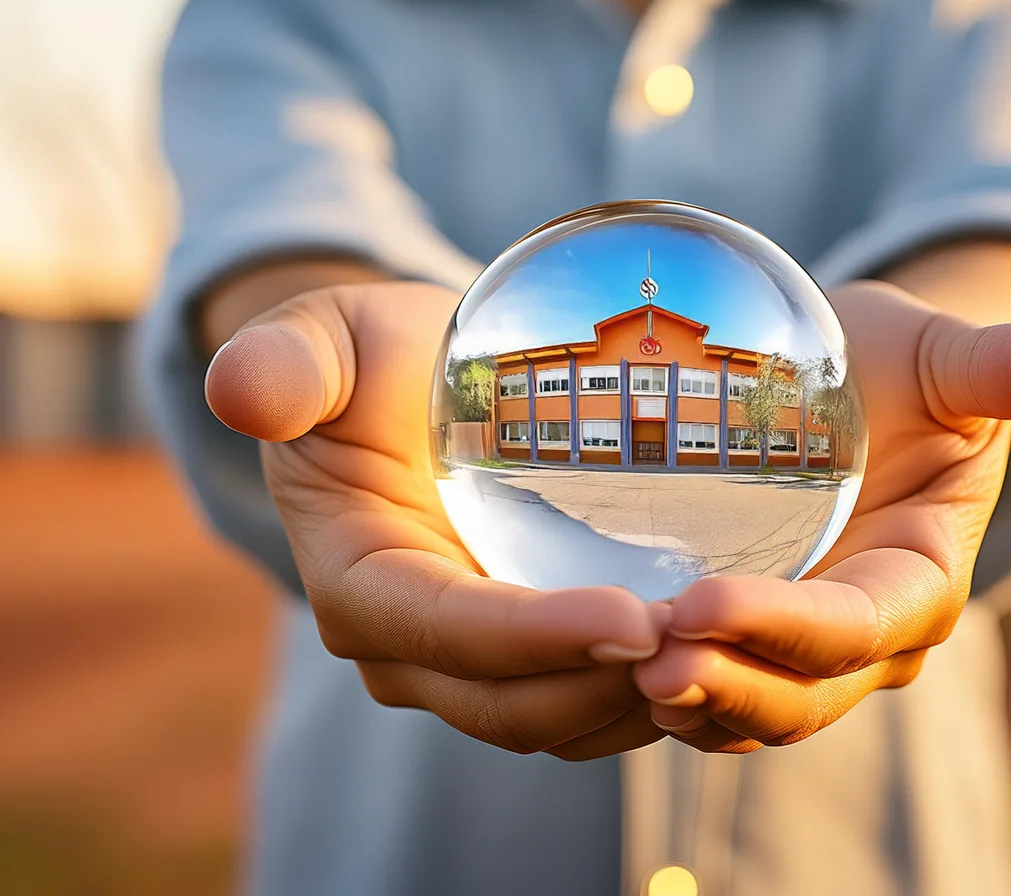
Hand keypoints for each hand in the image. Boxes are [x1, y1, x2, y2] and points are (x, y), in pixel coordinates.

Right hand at [205, 281, 668, 758]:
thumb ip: (285, 363)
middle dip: (601, 685)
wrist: (418, 391)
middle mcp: (407, 646)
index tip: (633, 619)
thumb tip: (240, 391)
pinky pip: (584, 702)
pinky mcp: (523, 659)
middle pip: (507, 702)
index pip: (442, 632)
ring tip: (723, 650)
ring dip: (636, 701)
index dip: (532, 639)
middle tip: (705, 641)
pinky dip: (643, 692)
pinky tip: (708, 648)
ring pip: (555, 720)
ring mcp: (468, 663)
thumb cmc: (373, 360)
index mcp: (357, 581)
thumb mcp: (327, 338)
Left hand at [633, 280, 1010, 752]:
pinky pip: (715, 690)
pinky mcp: (754, 643)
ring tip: (617, 672)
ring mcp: (808, 647)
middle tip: (644, 662)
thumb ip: (1002, 366)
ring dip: (691, 703)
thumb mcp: (943, 357)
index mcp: (922, 576)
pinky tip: (610, 667)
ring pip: (754, 709)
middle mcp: (870, 632)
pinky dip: (669, 693)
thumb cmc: (896, 368)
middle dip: (728, 685)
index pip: (861, 624)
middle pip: (805, 690)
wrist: (850, 393)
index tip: (703, 605)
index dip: (788, 626)